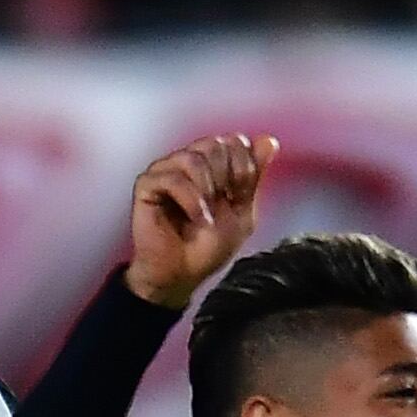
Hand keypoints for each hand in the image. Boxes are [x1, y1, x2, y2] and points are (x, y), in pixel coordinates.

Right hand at [125, 133, 273, 309]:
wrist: (181, 276)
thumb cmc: (207, 248)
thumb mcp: (242, 212)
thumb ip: (253, 176)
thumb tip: (269, 140)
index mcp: (212, 164)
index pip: (234, 141)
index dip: (244, 166)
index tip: (239, 196)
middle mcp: (188, 162)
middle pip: (214, 144)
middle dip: (226, 176)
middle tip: (223, 203)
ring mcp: (165, 172)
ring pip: (192, 157)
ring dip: (207, 187)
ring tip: (207, 213)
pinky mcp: (147, 186)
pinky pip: (171, 177)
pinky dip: (190, 199)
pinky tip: (196, 218)